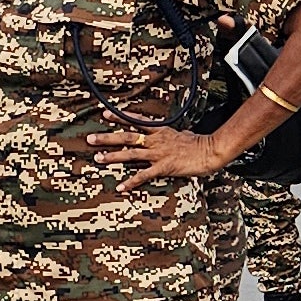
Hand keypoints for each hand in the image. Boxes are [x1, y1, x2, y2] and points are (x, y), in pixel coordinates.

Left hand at [91, 124, 228, 190]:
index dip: (120, 117)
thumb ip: (176, 135)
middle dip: (107, 138)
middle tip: (90, 139)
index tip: (104, 114)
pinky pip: (144, 175)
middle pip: (127, 136)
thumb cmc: (199, 144)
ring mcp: (159, 153)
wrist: (210, 151)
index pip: (136, 121)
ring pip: (131, 153)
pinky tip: (121, 187)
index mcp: (160, 131)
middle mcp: (156, 140)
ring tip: (98, 158)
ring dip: (113, 156)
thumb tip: (179, 133)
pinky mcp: (164, 167)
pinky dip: (131, 182)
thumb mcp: (184, 134)